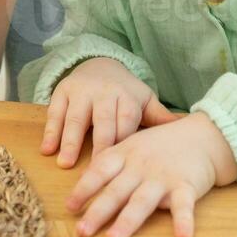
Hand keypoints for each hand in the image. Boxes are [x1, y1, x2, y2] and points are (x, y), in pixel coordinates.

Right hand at [42, 57, 178, 167]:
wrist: (101, 64)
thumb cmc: (126, 93)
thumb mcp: (145, 101)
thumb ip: (162, 118)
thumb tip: (189, 130)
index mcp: (127, 98)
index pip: (126, 123)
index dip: (123, 145)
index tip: (123, 169)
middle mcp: (104, 93)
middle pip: (102, 121)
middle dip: (98, 145)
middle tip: (93, 172)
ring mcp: (82, 91)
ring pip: (76, 117)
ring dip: (70, 140)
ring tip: (64, 163)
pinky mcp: (62, 90)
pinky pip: (55, 112)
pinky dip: (50, 130)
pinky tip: (47, 149)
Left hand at [66, 112, 236, 236]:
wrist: (203, 135)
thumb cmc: (162, 144)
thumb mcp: (133, 146)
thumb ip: (111, 163)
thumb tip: (82, 182)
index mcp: (125, 154)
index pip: (99, 171)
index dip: (84, 189)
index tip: (69, 207)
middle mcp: (140, 166)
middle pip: (116, 190)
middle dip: (98, 211)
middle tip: (82, 231)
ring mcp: (163, 177)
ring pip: (142, 201)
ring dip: (128, 221)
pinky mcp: (186, 186)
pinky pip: (184, 206)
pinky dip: (184, 221)